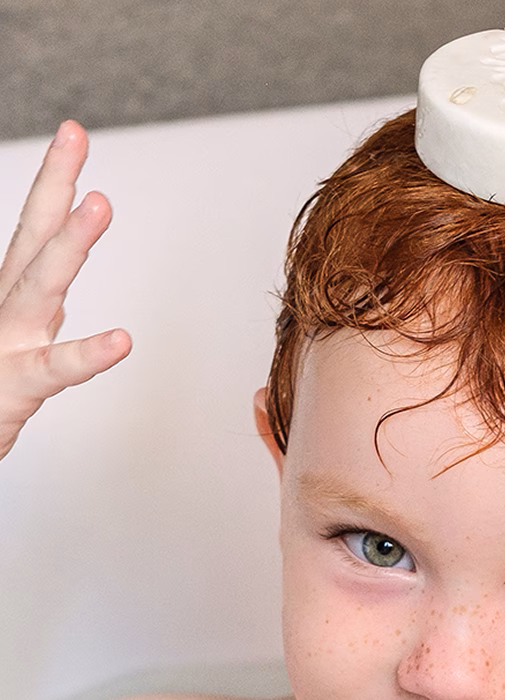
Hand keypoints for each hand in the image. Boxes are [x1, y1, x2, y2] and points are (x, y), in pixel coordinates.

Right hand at [0, 120, 130, 460]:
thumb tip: (51, 273)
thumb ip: (34, 305)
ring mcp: (9, 344)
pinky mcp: (15, 386)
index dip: (55, 184)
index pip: (35, 231)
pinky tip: (122, 341)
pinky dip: (87, 356)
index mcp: (13, 298)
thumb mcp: (16, 341)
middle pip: (33, 239)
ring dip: (70, 243)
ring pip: (41, 286)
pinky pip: (55, 370)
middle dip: (54, 186)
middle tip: (74, 137)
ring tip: (98, 204)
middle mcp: (10, 312)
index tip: (73, 136)